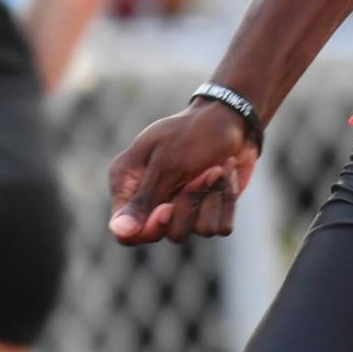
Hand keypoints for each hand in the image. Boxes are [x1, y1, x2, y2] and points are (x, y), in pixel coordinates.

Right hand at [108, 101, 258, 245]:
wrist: (233, 117)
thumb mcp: (166, 162)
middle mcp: (155, 201)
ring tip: (218, 167)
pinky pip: (221, 226)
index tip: (168, 207)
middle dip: (190, 202)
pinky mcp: (211, 210)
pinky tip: (227, 174)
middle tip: (205, 171)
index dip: (149, 229)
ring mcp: (185, 208)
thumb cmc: (194, 131)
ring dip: (213, 196)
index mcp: (130, 186)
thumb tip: (119, 232)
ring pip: (198, 231)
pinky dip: (227, 199)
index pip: (127, 234)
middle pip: (168, 234)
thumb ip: (144, 199)